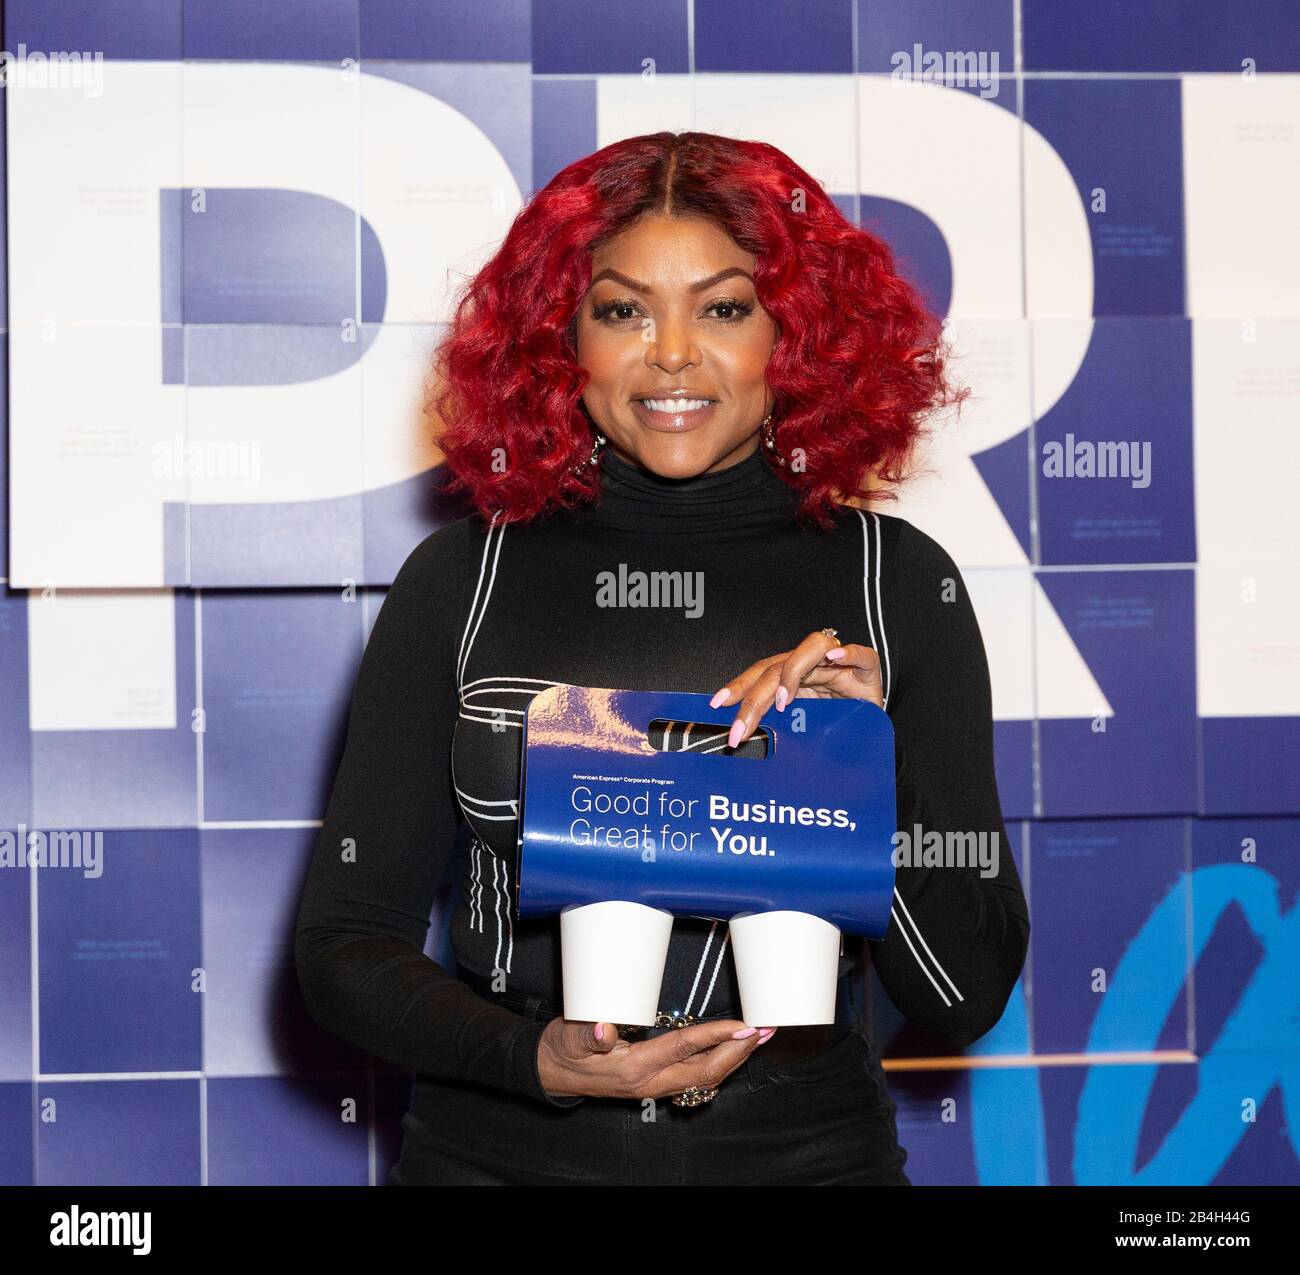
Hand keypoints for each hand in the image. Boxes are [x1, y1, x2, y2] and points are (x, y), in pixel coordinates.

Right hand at [537, 1016, 775, 1099]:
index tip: (742, 1026)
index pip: (683, 1049)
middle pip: (705, 1072)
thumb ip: (586, 1032)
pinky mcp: (655, 1083)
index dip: (715, 1035)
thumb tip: (603, 1029)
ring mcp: (654, 1086)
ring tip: (758, 1039)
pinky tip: (732, 1052)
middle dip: (738, 1053)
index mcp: (633, 1068)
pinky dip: (719, 1064)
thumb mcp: (567, 1036)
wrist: (550, 1072)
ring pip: (704, 1077)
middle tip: (764, 1031)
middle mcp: (650, 1082)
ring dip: (734, 1059)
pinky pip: (695, 1078)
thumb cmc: (561, 1049)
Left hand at [709, 629, 883, 748]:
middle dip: (755, 698)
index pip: (760, 674)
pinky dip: (848, 654)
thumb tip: (744, 739)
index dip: (738, 687)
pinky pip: (859, 654)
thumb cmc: (837, 730)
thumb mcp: (801, 730)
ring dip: (793, 673)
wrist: (874, 737)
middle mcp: (811, 667)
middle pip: (777, 667)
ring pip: (811, 649)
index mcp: (792, 678)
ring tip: (783, 700)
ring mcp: (838, 665)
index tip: (718, 703)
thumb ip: (779, 727)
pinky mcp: (867, 668)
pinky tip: (835, 659)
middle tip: (743, 726)